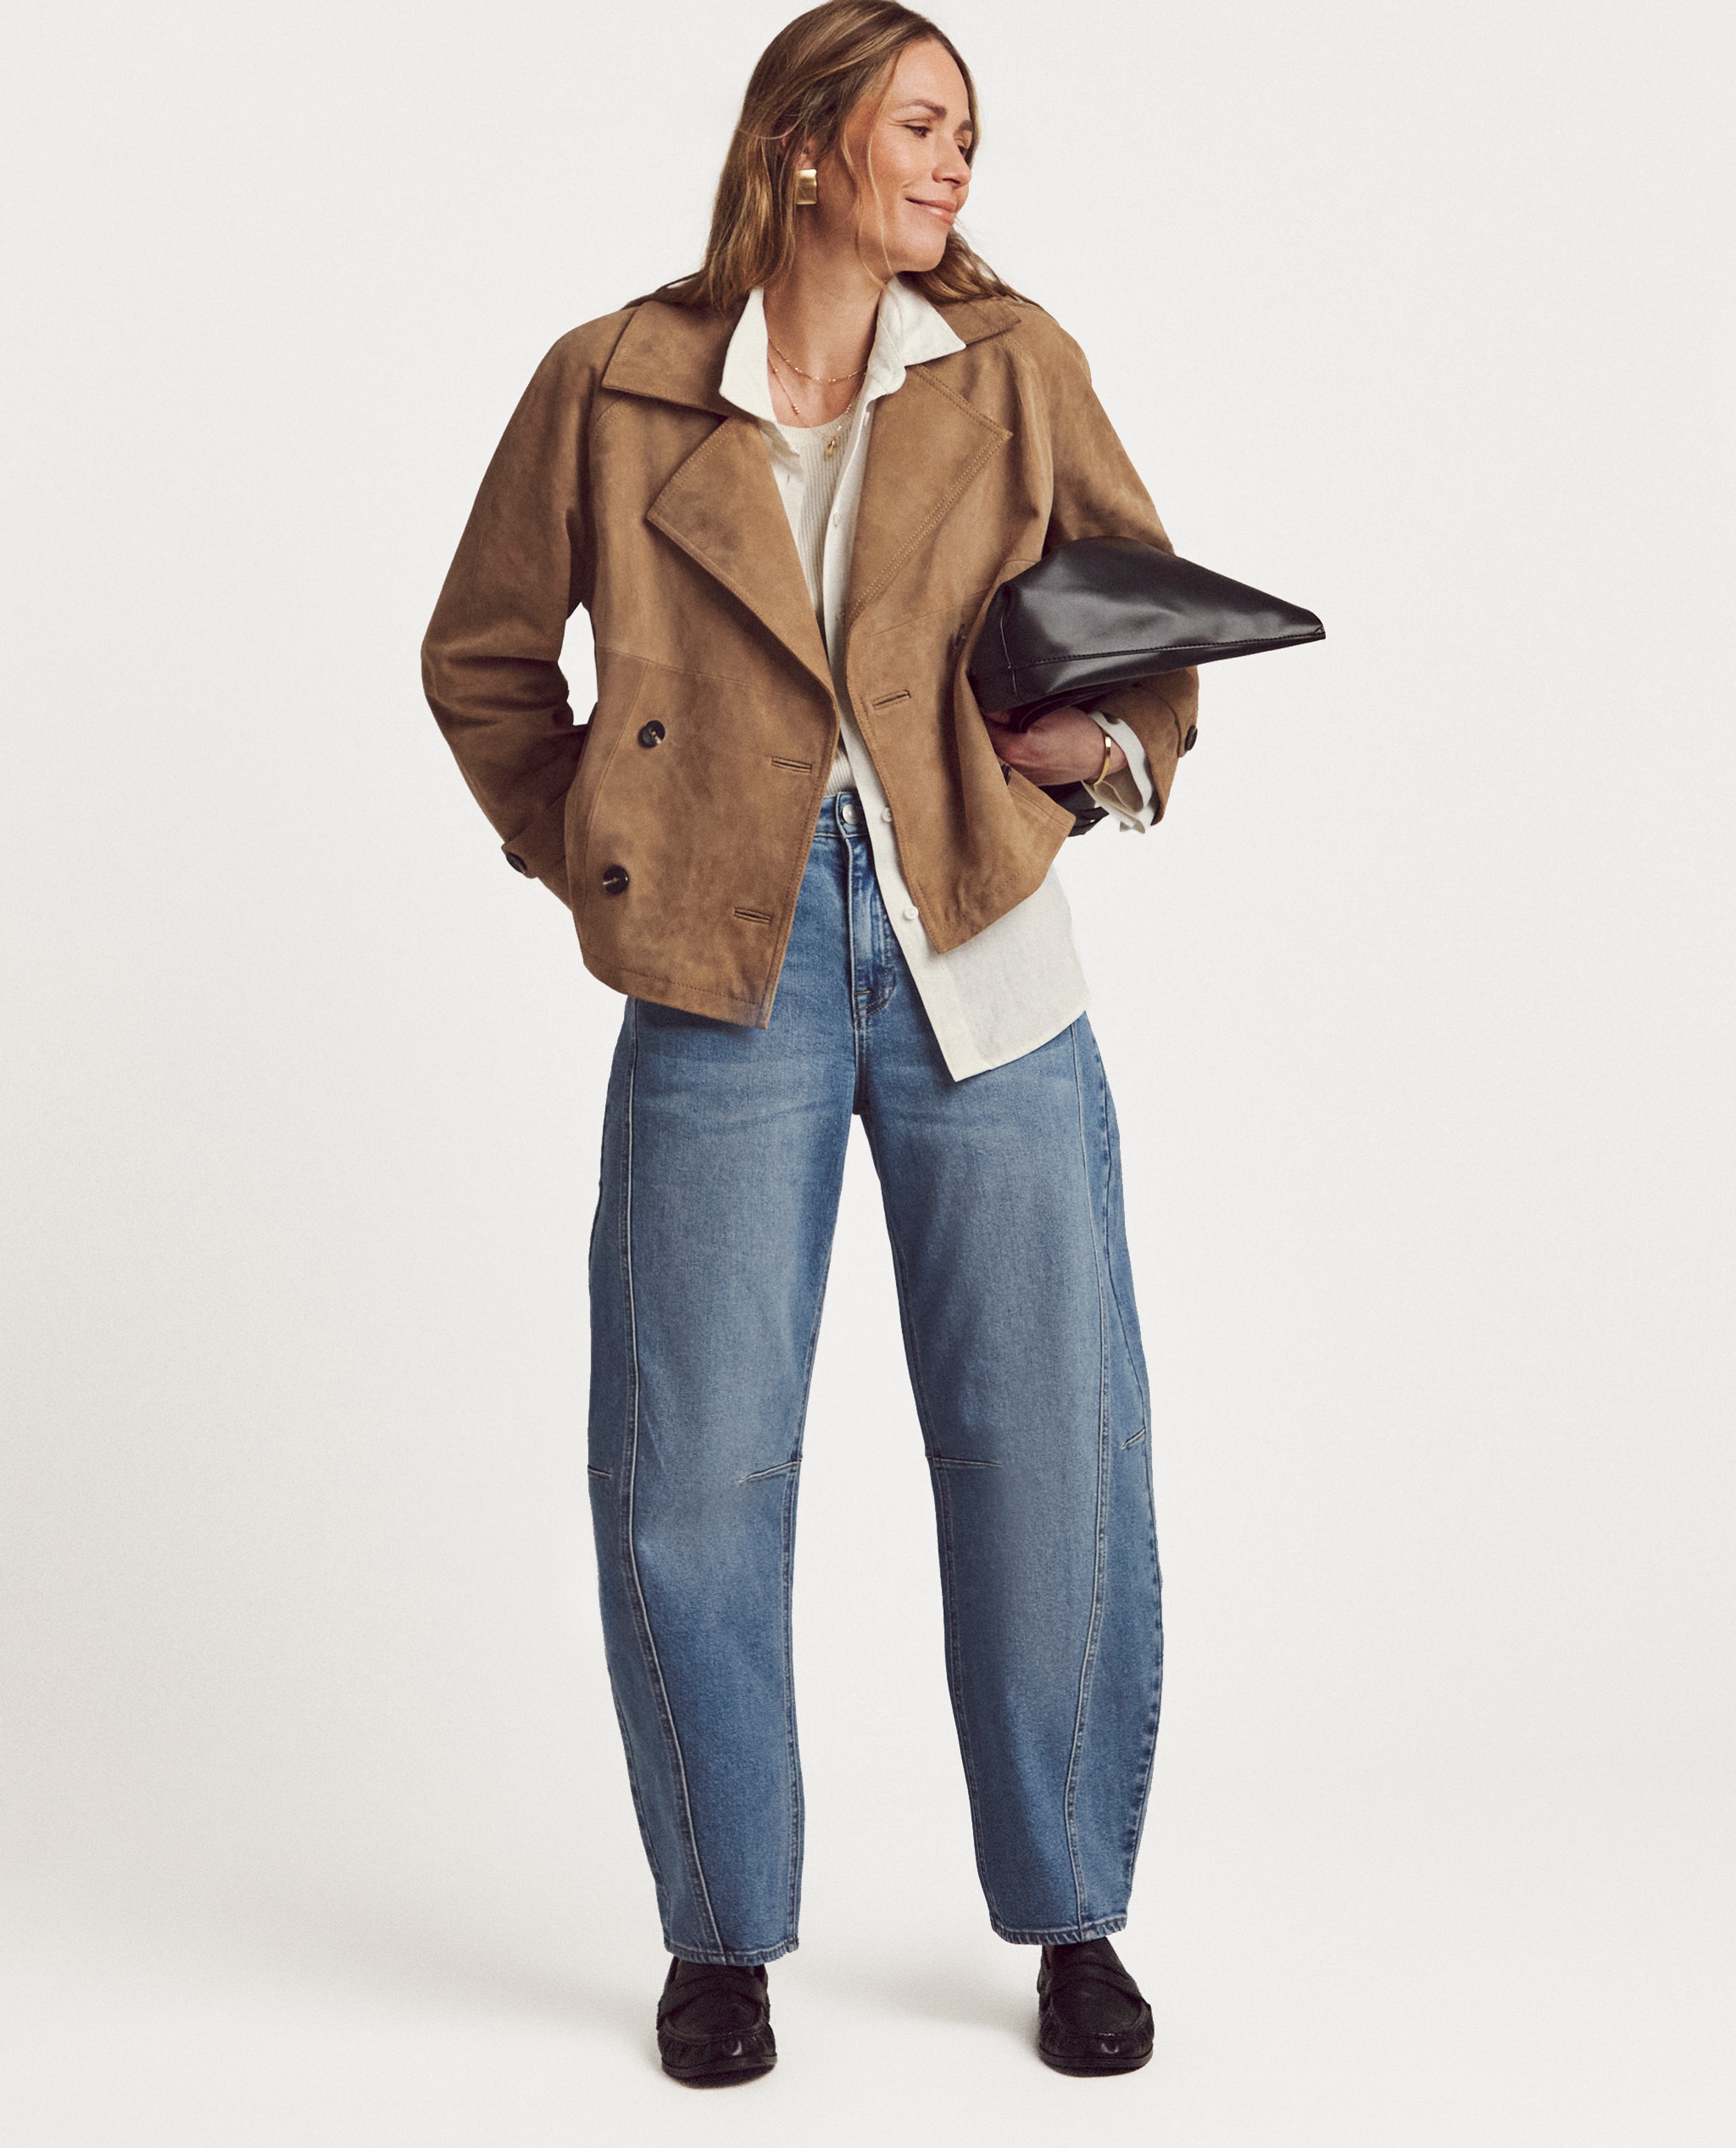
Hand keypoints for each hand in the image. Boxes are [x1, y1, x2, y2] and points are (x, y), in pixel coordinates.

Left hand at [982, 706, 1125, 785]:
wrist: (1101, 755)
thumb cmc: (1079, 733)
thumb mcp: (1044, 711)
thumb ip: (1011, 710)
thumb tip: (988, 707)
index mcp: (1013, 751)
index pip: (980, 727)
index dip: (978, 711)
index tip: (978, 700)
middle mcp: (1012, 769)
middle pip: (983, 744)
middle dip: (983, 727)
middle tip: (987, 710)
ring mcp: (1019, 779)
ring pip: (994, 756)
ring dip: (993, 741)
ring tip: (1001, 725)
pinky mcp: (1027, 783)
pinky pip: (1006, 765)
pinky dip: (1004, 753)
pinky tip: (1012, 742)